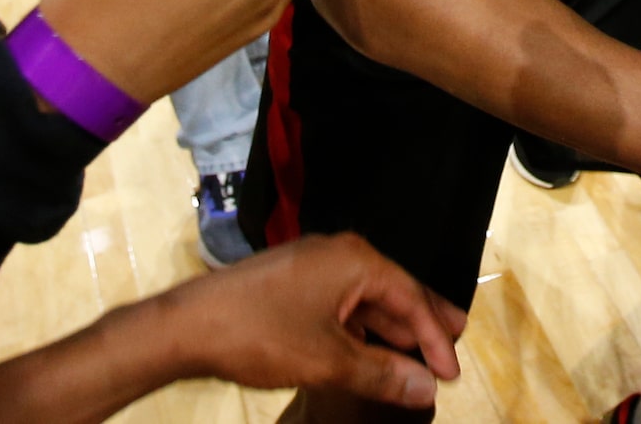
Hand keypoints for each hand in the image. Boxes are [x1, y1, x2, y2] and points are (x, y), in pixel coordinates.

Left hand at [158, 233, 466, 406]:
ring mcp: (312, 267)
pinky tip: (368, 351)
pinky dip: (361, 329)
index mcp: (354, 260)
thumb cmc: (259, 334)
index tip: (450, 373)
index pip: (411, 297)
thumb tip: (426, 388)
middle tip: (452, 347)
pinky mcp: (292, 284)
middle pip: (393, 291)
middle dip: (421, 323)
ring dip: (390, 330)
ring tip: (416, 354)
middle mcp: (338, 254)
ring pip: (365, 299)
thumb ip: (382, 374)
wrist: (188, 326)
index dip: (435, 338)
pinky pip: (341, 304)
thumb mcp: (328, 361)